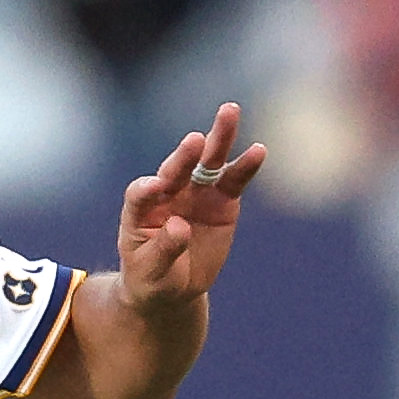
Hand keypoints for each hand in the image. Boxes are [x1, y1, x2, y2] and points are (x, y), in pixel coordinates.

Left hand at [117, 102, 265, 310]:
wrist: (173, 287)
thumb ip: (164, 249)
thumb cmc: (152, 278)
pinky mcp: (222, 200)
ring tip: (229, 111)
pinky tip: (259, 151)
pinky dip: (246, 165)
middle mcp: (168, 193)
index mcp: (140, 209)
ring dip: (219, 138)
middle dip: (185, 155)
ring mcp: (196, 193)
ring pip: (208, 162)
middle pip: (175, 168)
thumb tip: (180, 227)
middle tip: (195, 141)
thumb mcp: (152, 272)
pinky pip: (235, 180)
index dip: (146, 189)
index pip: (140, 193)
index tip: (155, 188)